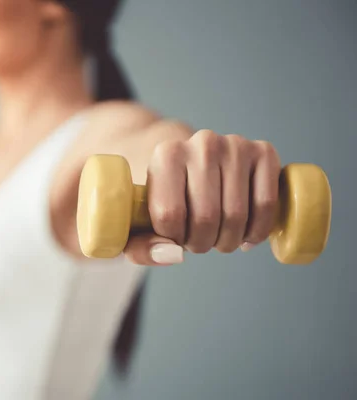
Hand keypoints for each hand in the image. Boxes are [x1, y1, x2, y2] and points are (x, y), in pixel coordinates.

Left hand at [124, 129, 280, 265]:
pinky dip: (257, 231)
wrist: (188, 158)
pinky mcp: (263, 152)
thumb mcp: (139, 219)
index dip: (174, 239)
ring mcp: (235, 145)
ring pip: (237, 216)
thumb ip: (142, 245)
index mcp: (166, 154)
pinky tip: (245, 235)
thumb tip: (174, 256)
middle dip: (202, 243)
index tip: (175, 236)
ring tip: (218, 238)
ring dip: (228, 241)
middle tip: (198, 242)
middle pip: (206, 218)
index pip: (170, 215)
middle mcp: (201, 143)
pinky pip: (267, 205)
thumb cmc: (162, 194)